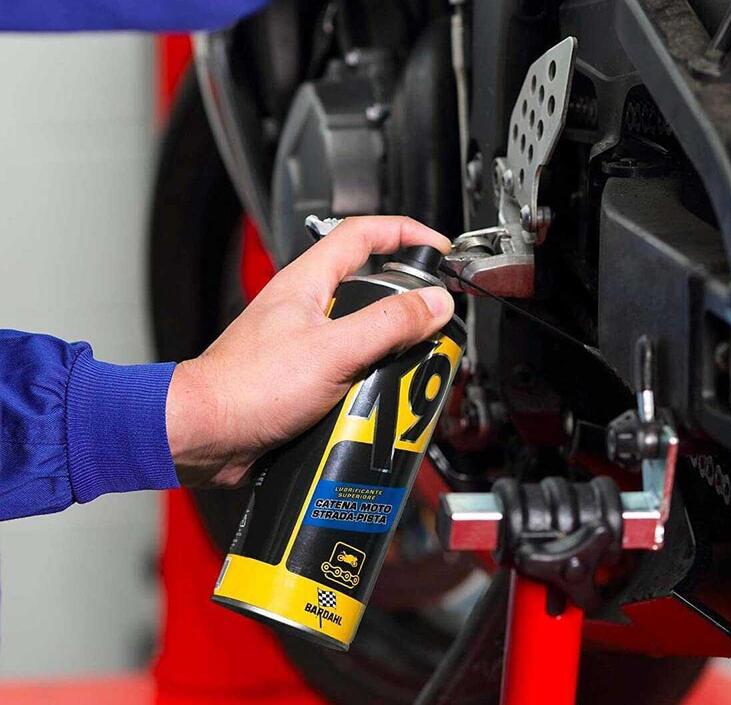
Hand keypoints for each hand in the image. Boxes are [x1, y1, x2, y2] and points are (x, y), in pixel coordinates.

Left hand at [165, 216, 454, 487]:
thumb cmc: (245, 388)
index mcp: (307, 283)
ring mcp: (304, 344)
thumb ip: (387, 324)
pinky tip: (375, 404)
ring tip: (402, 374)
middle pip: (371, 291)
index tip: (436, 249)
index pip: (362, 235)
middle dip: (405, 310)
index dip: (404, 233)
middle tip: (430, 328)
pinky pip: (350, 373)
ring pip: (363, 337)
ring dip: (388, 356)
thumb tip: (433, 303)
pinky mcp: (303, 379)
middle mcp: (305, 308)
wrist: (204, 436)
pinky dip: (369, 385)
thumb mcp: (333, 351)